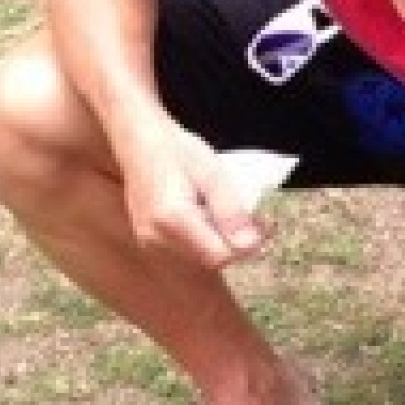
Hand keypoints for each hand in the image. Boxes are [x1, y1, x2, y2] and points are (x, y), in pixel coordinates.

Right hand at [118, 119, 270, 267]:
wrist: (139, 143)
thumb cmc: (177, 150)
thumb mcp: (212, 173)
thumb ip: (230, 210)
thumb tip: (251, 244)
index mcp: (172, 219)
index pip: (220, 256)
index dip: (246, 245)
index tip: (265, 226)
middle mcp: (156, 239)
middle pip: (211, 261)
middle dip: (237, 245)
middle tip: (257, 221)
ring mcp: (149, 243)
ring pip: (201, 260)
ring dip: (223, 244)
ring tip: (235, 218)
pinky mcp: (150, 243)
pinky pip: (188, 253)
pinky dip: (207, 241)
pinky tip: (212, 220)